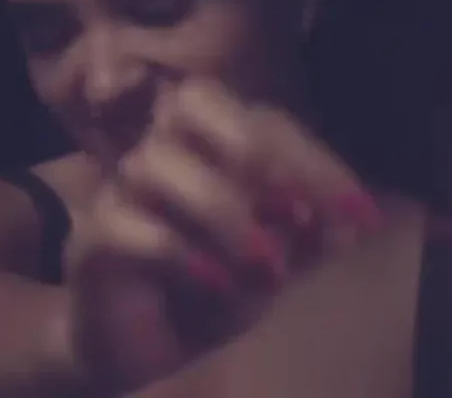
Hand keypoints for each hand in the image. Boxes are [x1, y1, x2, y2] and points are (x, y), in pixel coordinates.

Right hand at [62, 80, 381, 393]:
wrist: (142, 350)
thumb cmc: (211, 294)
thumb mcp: (275, 271)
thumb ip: (306, 243)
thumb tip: (345, 225)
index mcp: (215, 146)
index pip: (264, 122)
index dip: (315, 161)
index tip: (360, 216)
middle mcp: (166, 151)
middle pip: (193, 101)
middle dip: (250, 145)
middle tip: (295, 205)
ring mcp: (122, 190)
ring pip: (157, 162)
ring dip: (222, 210)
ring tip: (267, 264)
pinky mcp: (91, 238)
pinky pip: (123, 221)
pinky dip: (176, 247)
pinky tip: (215, 281)